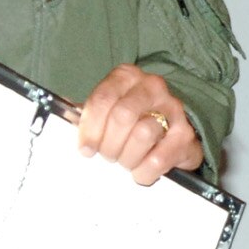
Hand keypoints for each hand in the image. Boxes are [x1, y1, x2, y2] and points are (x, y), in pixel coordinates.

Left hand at [74, 64, 202, 184]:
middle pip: (122, 116)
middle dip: (109, 144)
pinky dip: (144, 171)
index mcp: (127, 76)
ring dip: (127, 157)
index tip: (85, 149)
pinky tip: (140, 172)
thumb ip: (84, 113)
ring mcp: (173, 109)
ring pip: (142, 135)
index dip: (90, 128)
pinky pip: (159, 158)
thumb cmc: (131, 123)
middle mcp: (152, 86)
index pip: (103, 99)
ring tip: (125, 162)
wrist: (170, 136)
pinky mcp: (186, 136)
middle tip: (108, 156)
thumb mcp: (106, 112)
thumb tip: (62, 112)